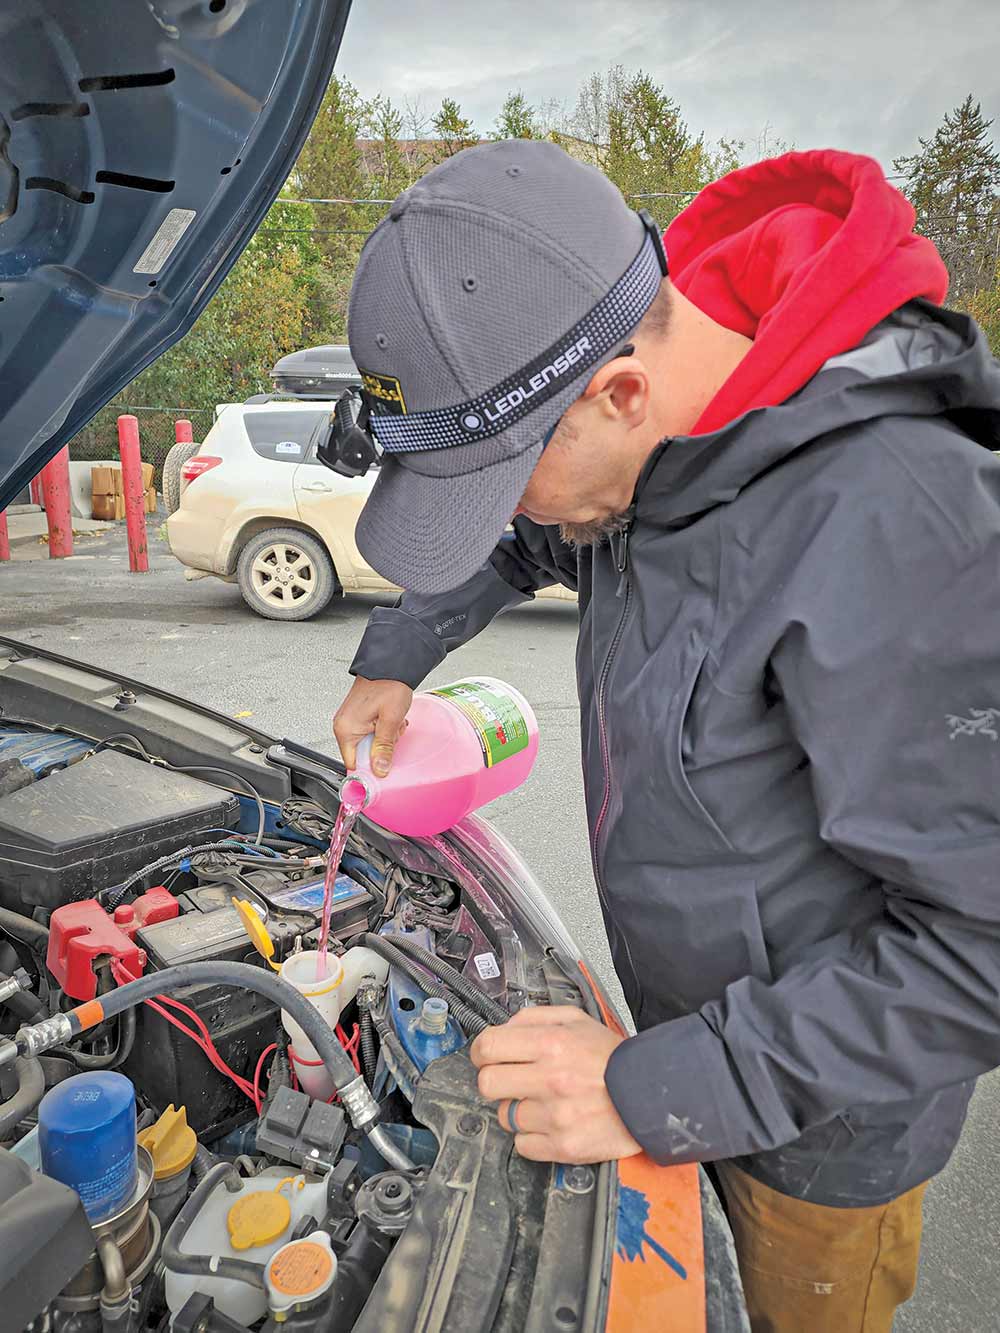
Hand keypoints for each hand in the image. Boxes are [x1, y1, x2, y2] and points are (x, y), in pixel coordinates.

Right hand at [333, 676, 412, 774]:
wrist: (390, 665)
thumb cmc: (388, 685)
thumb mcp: (390, 720)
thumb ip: (384, 747)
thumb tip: (380, 770)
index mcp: (345, 729)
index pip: (353, 765)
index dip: (370, 769)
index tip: (384, 768)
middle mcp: (343, 726)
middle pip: (362, 755)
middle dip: (381, 749)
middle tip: (392, 733)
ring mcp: (349, 721)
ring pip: (368, 744)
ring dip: (384, 738)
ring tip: (392, 722)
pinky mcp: (357, 717)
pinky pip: (369, 733)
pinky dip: (382, 730)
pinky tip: (389, 719)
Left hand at [471, 1006, 642, 1163]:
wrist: (648, 1095)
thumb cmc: (610, 1057)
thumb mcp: (576, 1020)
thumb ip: (534, 1018)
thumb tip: (503, 1029)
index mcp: (550, 1043)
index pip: (487, 1047)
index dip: (481, 1052)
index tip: (487, 1057)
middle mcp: (549, 1079)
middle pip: (487, 1084)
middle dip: (495, 1081)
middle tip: (511, 1080)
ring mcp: (555, 1116)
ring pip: (505, 1117)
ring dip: (518, 1109)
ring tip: (542, 1102)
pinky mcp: (562, 1146)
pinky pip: (522, 1144)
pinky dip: (531, 1136)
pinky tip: (550, 1123)